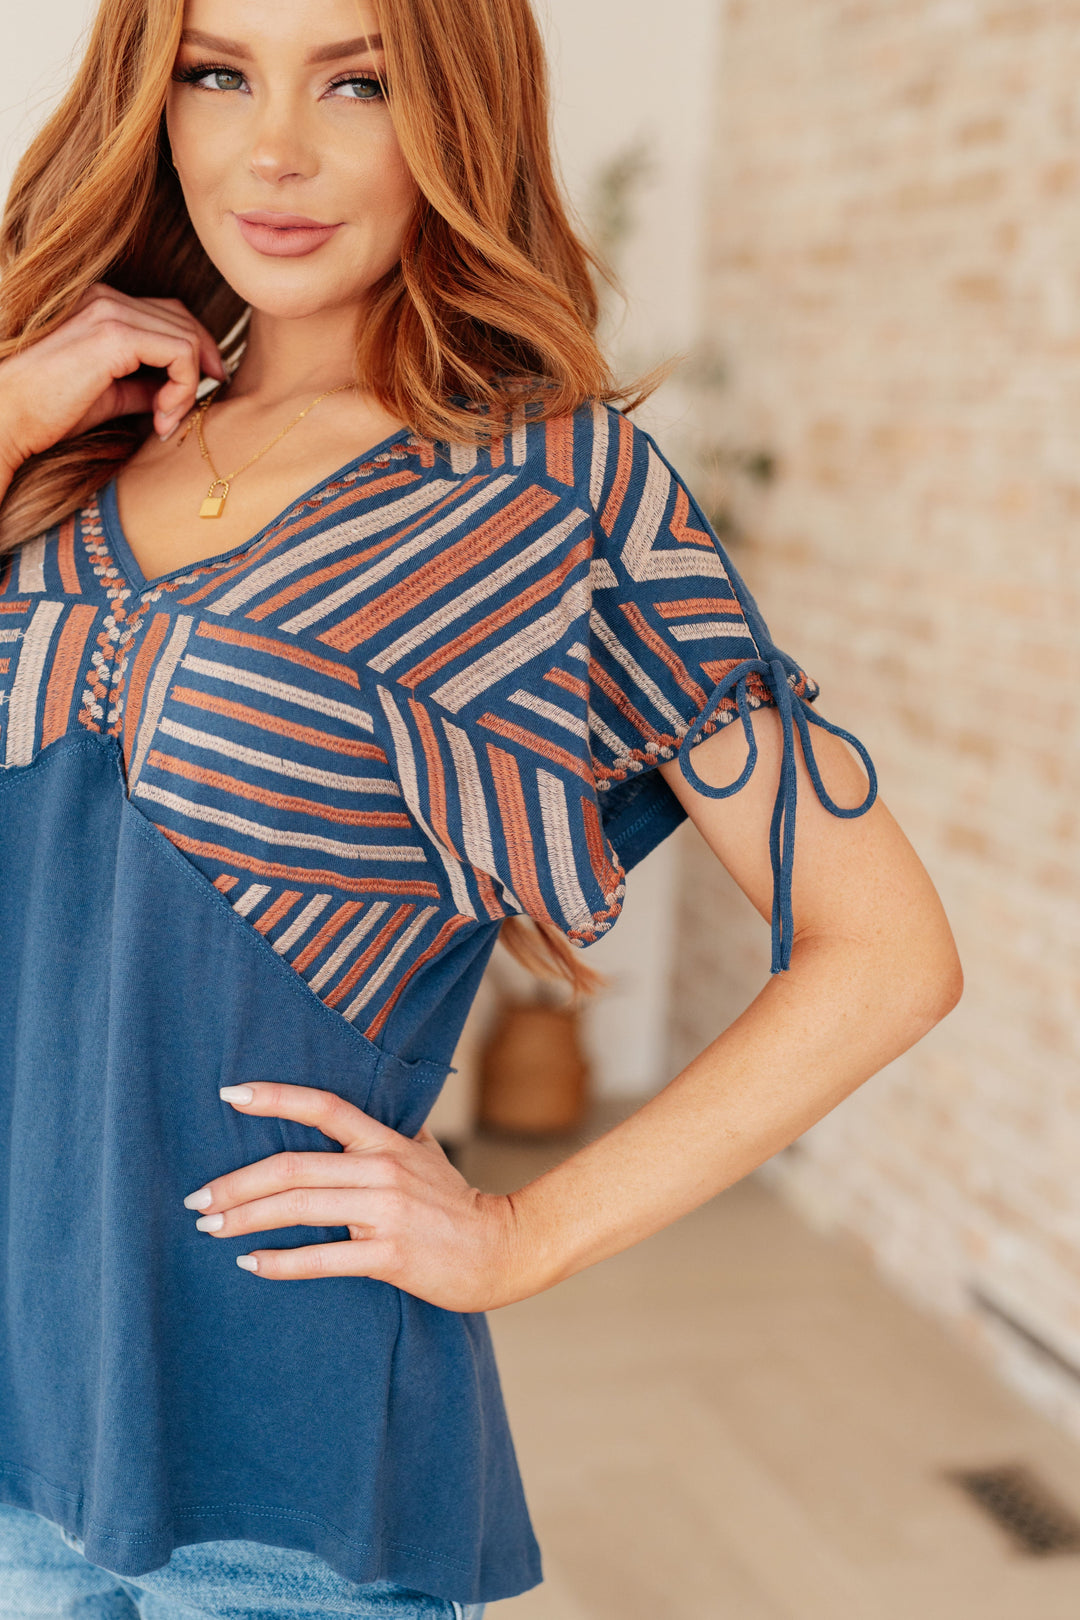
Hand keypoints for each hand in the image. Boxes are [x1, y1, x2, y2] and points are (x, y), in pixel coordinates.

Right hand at [0, 281, 227, 473]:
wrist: (8, 415)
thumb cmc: (48, 410)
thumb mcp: (110, 394)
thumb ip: (145, 386)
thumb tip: (178, 392)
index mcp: (101, 304)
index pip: (169, 314)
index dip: (194, 352)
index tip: (189, 396)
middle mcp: (106, 298)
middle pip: (184, 321)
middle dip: (198, 370)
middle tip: (181, 415)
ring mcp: (110, 312)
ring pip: (188, 338)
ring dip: (188, 387)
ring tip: (165, 421)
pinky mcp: (115, 336)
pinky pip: (180, 354)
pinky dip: (183, 389)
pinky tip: (161, 417)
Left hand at [185, 1082, 528, 1311]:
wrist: (502, 1249)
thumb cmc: (456, 1203)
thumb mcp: (427, 1153)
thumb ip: (389, 1132)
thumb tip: (350, 1114)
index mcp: (387, 1141)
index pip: (324, 1107)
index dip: (276, 1097)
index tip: (229, 1095)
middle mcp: (382, 1170)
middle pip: (293, 1166)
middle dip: (236, 1182)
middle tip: (197, 1197)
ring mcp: (386, 1213)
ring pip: (300, 1208)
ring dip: (246, 1217)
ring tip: (210, 1225)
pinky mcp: (390, 1255)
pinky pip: (323, 1258)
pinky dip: (281, 1262)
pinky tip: (250, 1262)